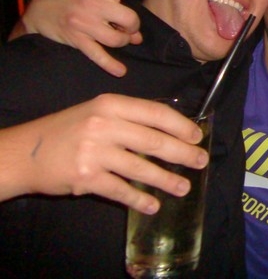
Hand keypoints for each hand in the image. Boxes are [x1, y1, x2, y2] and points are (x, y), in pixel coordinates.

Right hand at [0, 94, 207, 213]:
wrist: (25, 152)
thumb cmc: (68, 130)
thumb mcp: (97, 111)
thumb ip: (129, 117)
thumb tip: (170, 129)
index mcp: (111, 104)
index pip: (156, 113)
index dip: (180, 126)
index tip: (197, 136)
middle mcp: (104, 125)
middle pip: (154, 141)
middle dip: (182, 153)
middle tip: (200, 161)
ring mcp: (95, 152)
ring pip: (141, 168)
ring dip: (166, 179)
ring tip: (183, 187)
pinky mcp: (86, 177)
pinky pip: (121, 190)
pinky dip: (139, 199)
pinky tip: (153, 205)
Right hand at [16, 0, 170, 76]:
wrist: (41, 8)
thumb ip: (117, 4)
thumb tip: (137, 31)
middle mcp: (93, 4)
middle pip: (128, 19)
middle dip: (133, 27)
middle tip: (128, 29)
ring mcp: (84, 23)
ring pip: (116, 39)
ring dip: (123, 42)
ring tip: (119, 39)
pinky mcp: (76, 40)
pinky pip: (98, 55)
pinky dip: (111, 65)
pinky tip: (120, 70)